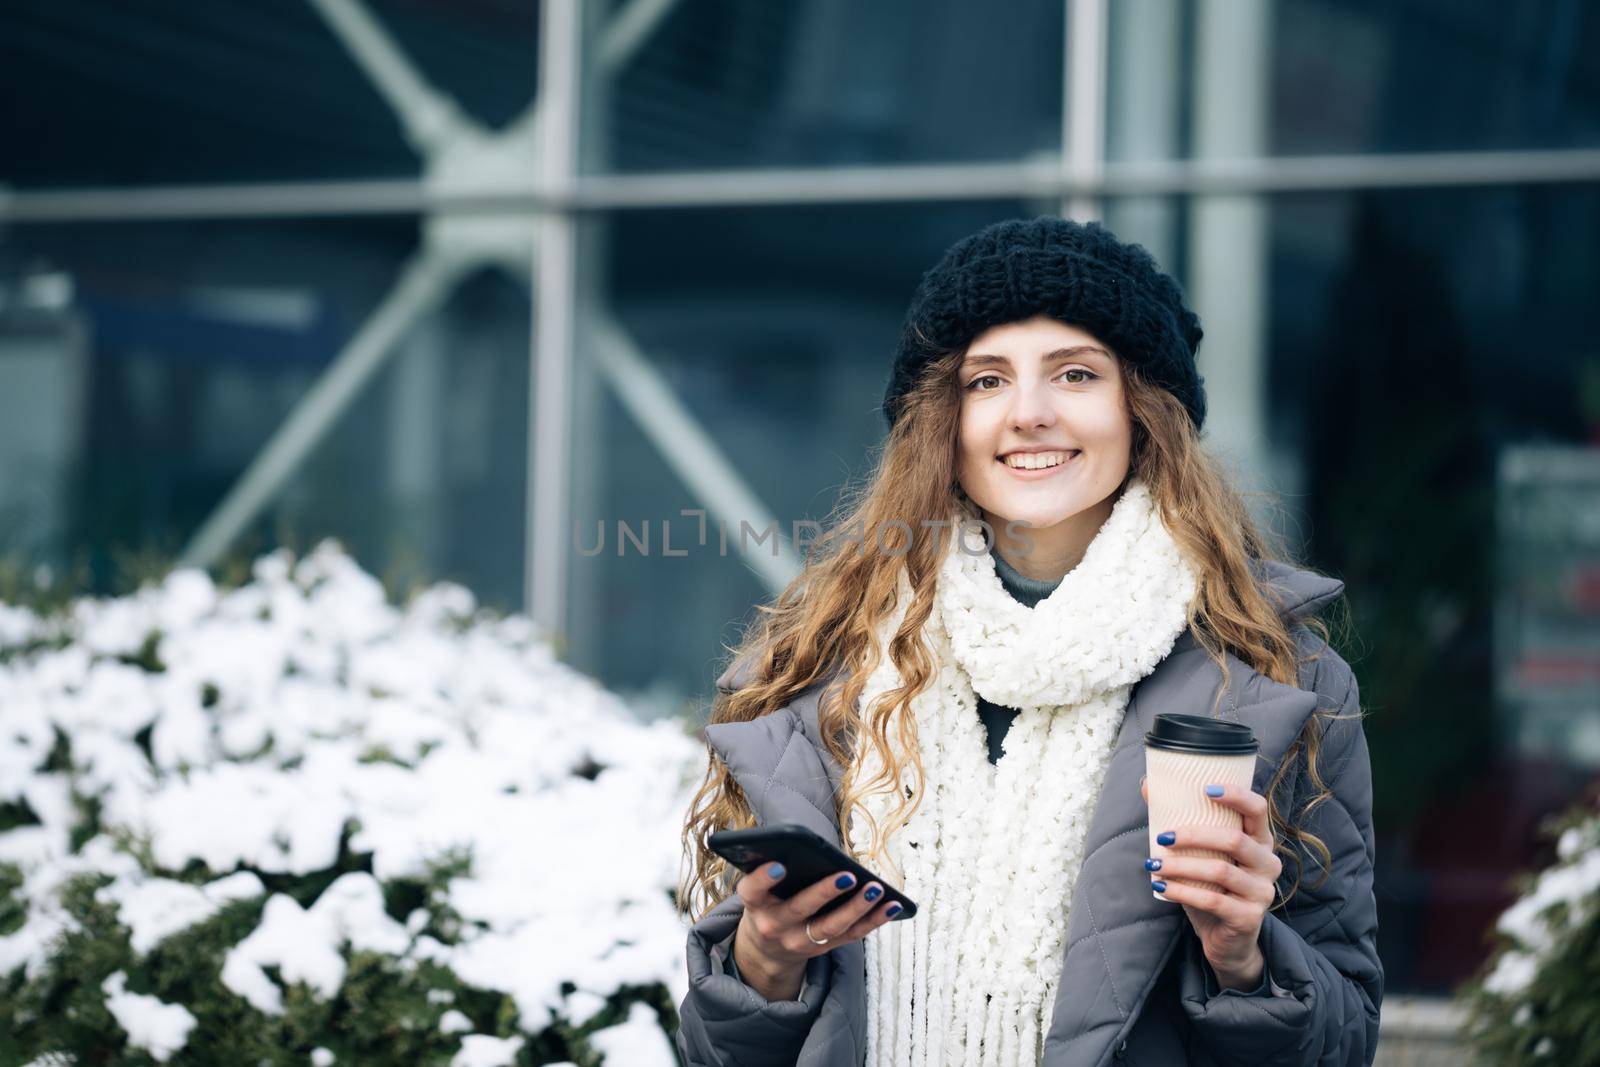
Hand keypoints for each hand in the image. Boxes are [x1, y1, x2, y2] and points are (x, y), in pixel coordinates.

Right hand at [731, 862, 900, 1000]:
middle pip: (799, 910)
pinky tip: (893, 905)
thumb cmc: (769, 901)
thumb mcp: (760, 889)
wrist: (766, 948)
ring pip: (830, 927)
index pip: (752, 890)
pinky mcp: (823, 949)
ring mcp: (799, 942)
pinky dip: (874, 921)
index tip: (779, 866)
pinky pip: (852, 936)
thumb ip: (772, 870)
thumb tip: (803, 843)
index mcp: (755, 904)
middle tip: (847, 875)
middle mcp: (774, 926)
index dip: (763, 879)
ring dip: (856, 908)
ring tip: (875, 889)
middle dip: (825, 893)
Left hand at [1139, 777, 1280, 988]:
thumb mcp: (1201, 855)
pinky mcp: (1248, 918)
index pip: (1258, 810)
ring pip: (1220, 871)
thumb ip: (1182, 822)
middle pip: (1234, 840)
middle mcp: (1268, 864)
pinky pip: (1212, 901)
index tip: (1205, 788)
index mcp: (1260, 841)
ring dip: (1181, 866)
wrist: (1226, 941)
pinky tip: (1161, 887)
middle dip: (1194, 835)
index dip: (1236, 795)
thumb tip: (1147, 785)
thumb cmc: (1212, 889)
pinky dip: (1182, 892)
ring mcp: (1262, 892)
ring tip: (1153, 864)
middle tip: (1162, 836)